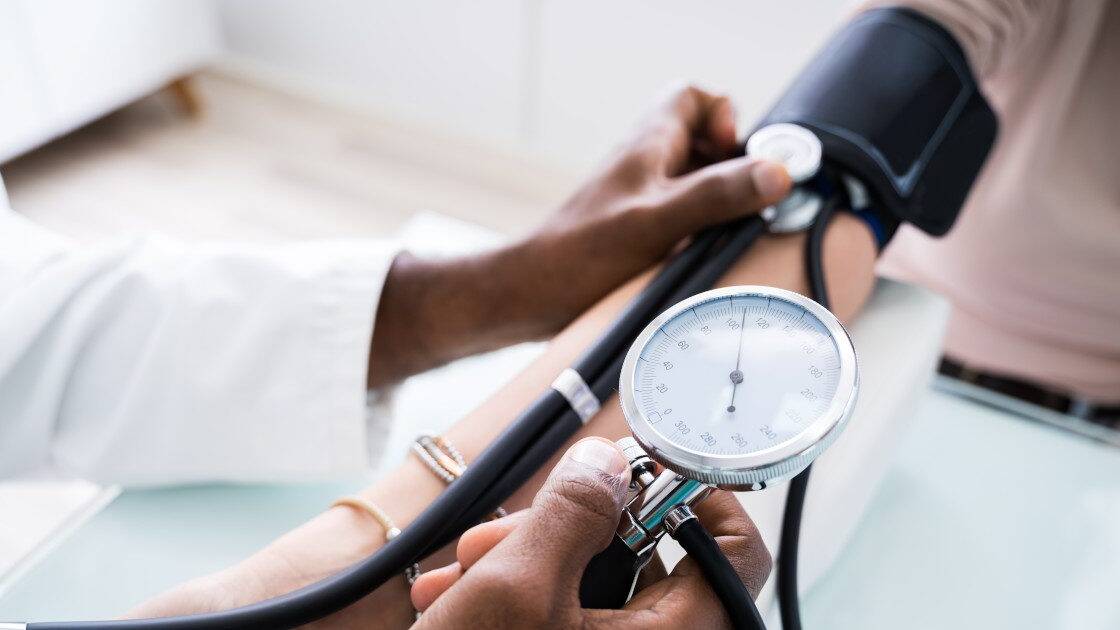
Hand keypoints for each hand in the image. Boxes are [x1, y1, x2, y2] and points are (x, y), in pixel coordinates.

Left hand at [369, 84, 791, 385]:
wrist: (529, 297)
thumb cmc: (579, 256)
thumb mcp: (658, 220)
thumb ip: (717, 194)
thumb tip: (775, 173)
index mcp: (648, 145)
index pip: (694, 98)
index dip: (724, 118)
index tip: (734, 156)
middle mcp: (645, 167)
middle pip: (705, 144)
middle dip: (732, 169)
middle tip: (738, 204)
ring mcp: (640, 200)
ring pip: (696, 184)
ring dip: (717, 206)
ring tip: (719, 237)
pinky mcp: (635, 234)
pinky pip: (682, 219)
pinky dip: (699, 233)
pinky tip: (697, 261)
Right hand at [409, 437, 770, 627]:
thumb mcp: (518, 587)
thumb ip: (572, 512)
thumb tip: (609, 462)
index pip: (737, 552)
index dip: (698, 495)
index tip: (638, 469)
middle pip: (648, 558)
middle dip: (565, 528)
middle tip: (505, 530)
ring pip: (596, 584)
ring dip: (527, 558)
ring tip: (464, 569)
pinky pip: (569, 615)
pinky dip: (521, 594)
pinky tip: (460, 595)